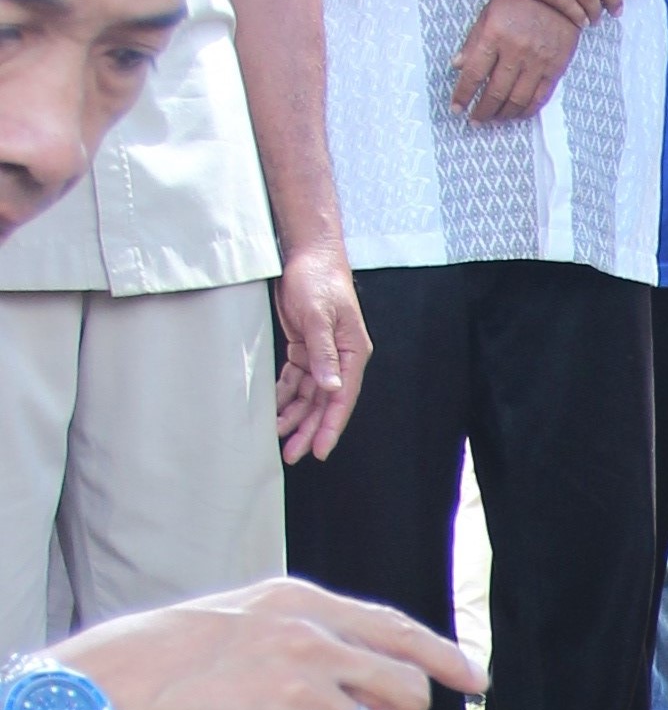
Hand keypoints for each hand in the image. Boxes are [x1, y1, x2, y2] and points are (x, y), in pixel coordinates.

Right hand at [65, 579, 477, 709]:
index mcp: (294, 603)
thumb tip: (332, 667)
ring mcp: (300, 691)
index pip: (393, 627)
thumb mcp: (225, 620)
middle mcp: (307, 639)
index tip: (472, 679)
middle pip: (406, 686)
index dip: (442, 656)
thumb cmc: (143, 670)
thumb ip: (285, 634)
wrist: (91, 707)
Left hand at [270, 237, 369, 464]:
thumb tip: (332, 388)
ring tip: (278, 437)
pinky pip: (296, 380)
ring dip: (295, 415)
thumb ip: (324, 352)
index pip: (342, 398)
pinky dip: (285, 395)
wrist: (308, 255)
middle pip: (325, 403)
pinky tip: (274, 409)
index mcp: (352, 354)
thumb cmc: (319, 280)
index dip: (330, 426)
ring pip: (309, 395)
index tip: (318, 450)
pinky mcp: (305, 348)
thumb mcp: (319, 315)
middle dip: (308, 429)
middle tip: (292, 454)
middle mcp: (340, 359)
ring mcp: (323, 355)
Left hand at [451, 0, 582, 126]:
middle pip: (495, 91)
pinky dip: (526, 111)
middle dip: (482, 110)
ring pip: (517, 99)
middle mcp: (516, 51)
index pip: (474, 73)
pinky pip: (539, 98)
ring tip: (493, 120)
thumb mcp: (489, 13)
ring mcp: (538, 61)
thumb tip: (457, 66)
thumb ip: (473, 40)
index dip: (463, 94)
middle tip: (475, 120)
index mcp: (495, 35)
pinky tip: (516, 115)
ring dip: (503, 115)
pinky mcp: (555, 68)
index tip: (456, 108)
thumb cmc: (519, 2)